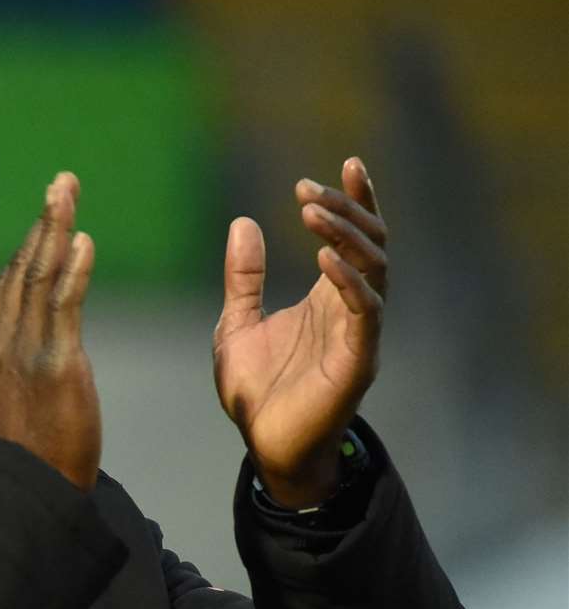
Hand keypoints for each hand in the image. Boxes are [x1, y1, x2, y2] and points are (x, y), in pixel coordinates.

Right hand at [0, 173, 100, 490]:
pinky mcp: (56, 364)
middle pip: (21, 270)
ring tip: (68, 191)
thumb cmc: (28, 455)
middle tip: (61, 184)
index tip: (47, 220)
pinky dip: (72, 269)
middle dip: (43, 223)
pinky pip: (63, 305)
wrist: (31, 490)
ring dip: (56, 228)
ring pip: (39, 277)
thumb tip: (27, 347)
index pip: (8, 288)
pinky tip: (82, 240)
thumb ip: (13, 367)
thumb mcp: (8, 403)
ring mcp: (24, 352)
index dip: (30, 248)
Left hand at [213, 157, 387, 507]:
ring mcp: (358, 333)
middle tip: (308, 189)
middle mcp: (351, 309)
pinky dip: (348, 282)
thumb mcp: (236, 324)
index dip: (355, 201)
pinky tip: (325, 258)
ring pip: (373, 270)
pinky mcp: (357, 361)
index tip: (347, 162)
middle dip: (344, 211)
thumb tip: (243, 223)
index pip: (354, 239)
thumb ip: (243, 278)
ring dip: (345, 236)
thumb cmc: (257, 392)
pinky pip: (364, 312)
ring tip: (312, 211)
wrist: (264, 446)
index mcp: (327, 298)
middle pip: (369, 244)